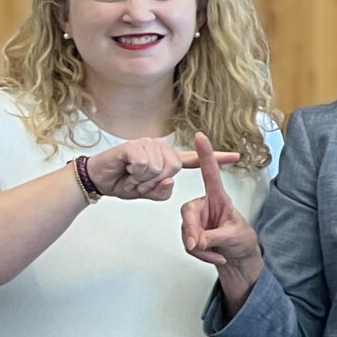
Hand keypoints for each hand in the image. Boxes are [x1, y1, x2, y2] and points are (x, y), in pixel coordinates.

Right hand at [90, 135, 238, 201]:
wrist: (99, 179)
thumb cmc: (123, 183)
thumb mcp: (148, 192)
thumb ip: (162, 191)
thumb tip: (168, 181)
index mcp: (167, 159)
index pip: (194, 159)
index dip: (216, 158)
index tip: (237, 156)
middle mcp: (160, 147)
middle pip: (173, 168)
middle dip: (154, 182)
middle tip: (138, 180)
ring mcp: (148, 143)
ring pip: (159, 167)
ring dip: (143, 178)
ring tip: (131, 174)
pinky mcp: (135, 144)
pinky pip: (145, 164)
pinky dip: (135, 172)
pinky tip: (127, 168)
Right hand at [179, 133, 258, 270]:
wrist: (239, 259)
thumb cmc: (241, 241)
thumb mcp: (233, 237)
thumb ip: (214, 237)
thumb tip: (195, 242)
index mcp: (219, 198)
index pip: (211, 175)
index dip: (206, 156)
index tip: (201, 137)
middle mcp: (205, 205)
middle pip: (188, 213)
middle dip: (194, 233)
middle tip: (201, 246)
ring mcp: (197, 219)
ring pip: (187, 233)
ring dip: (200, 249)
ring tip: (219, 253)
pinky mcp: (191, 232)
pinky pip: (188, 243)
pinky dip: (200, 254)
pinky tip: (216, 256)